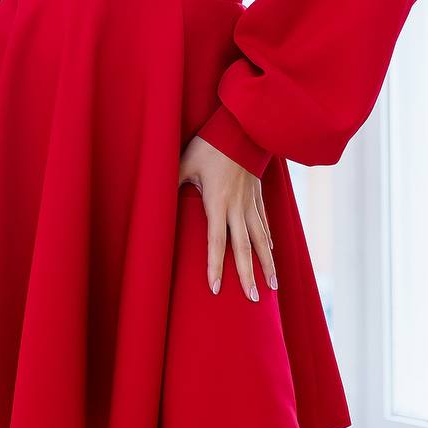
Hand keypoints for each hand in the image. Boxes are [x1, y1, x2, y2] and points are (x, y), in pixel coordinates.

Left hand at [179, 134, 276, 299]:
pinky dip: (269, 240)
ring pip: (261, 239)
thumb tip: (154, 196)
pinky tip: (272, 253)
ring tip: (273, 287)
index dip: (215, 266)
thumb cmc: (210, 145)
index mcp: (217, 202)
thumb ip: (173, 182)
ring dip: (267, 264)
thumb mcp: (186, 162)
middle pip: (243, 247)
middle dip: (247, 275)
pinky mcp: (258, 195)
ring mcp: (250, 202)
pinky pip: (264, 223)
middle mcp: (237, 207)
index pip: (216, 241)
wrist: (242, 127)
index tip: (216, 289)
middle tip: (254, 300)